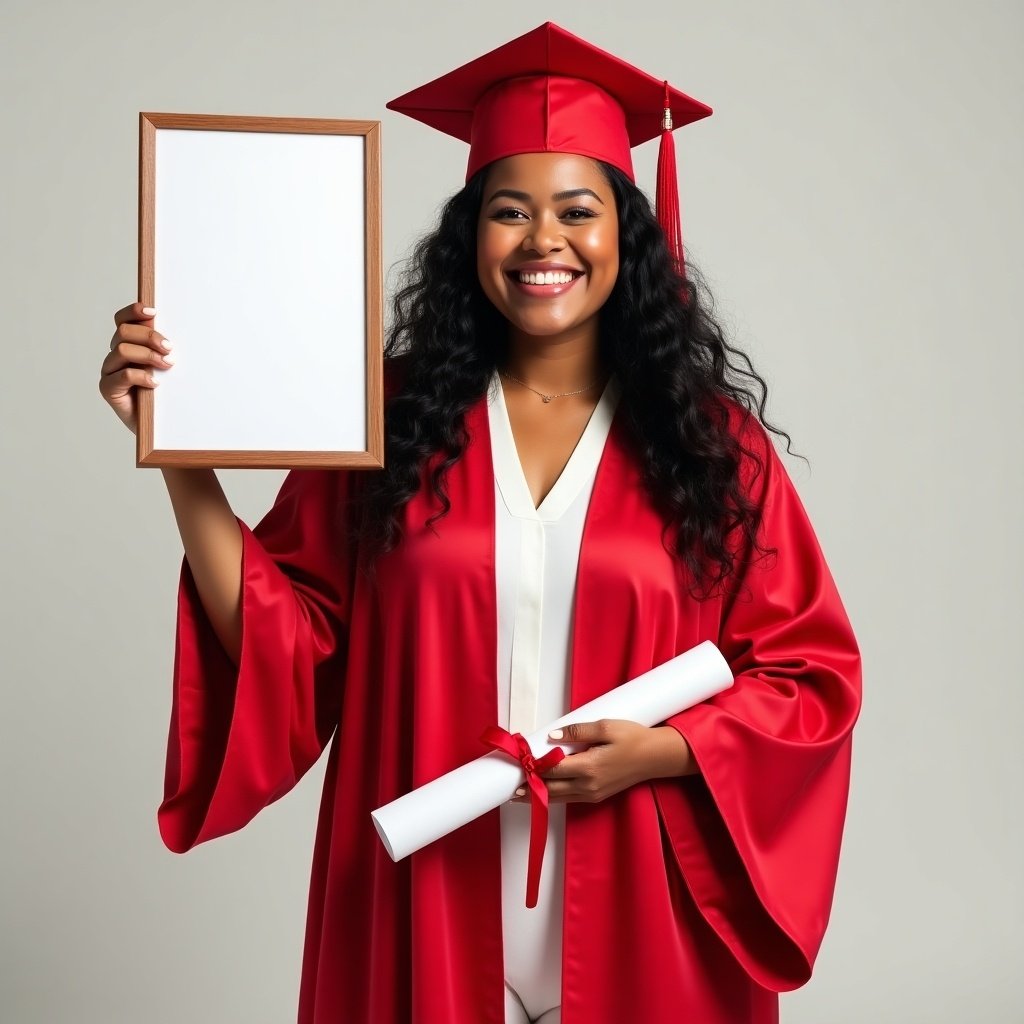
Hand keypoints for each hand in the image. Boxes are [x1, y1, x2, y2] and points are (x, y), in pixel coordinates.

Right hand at [98, 302, 173, 434]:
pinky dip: (142, 376)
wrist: (159, 427)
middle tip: (170, 349)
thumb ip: (163, 349)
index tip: (154, 311)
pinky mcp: (108, 389)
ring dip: (148, 355)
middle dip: (149, 336)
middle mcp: (115, 356)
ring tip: (167, 365)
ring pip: (122, 350)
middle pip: (124, 332)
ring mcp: (109, 371)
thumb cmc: (164, 395)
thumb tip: (173, 334)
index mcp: (127, 344)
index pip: (122, 320)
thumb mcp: (167, 367)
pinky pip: (123, 375)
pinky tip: (156, 384)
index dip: (134, 311)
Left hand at [511, 720, 696, 804]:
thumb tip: (553, 736)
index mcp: (589, 767)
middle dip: (528, 787)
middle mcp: (588, 785)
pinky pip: (568, 798)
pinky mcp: (596, 796)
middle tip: (507, 785)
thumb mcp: (606, 726)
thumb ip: (577, 731)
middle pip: (550, 788)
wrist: (655, 758)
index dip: (532, 766)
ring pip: (558, 797)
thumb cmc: (633, 738)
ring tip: (516, 795)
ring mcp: (592, 793)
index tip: (516, 763)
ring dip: (537, 796)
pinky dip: (552, 796)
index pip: (552, 769)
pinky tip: (542, 793)